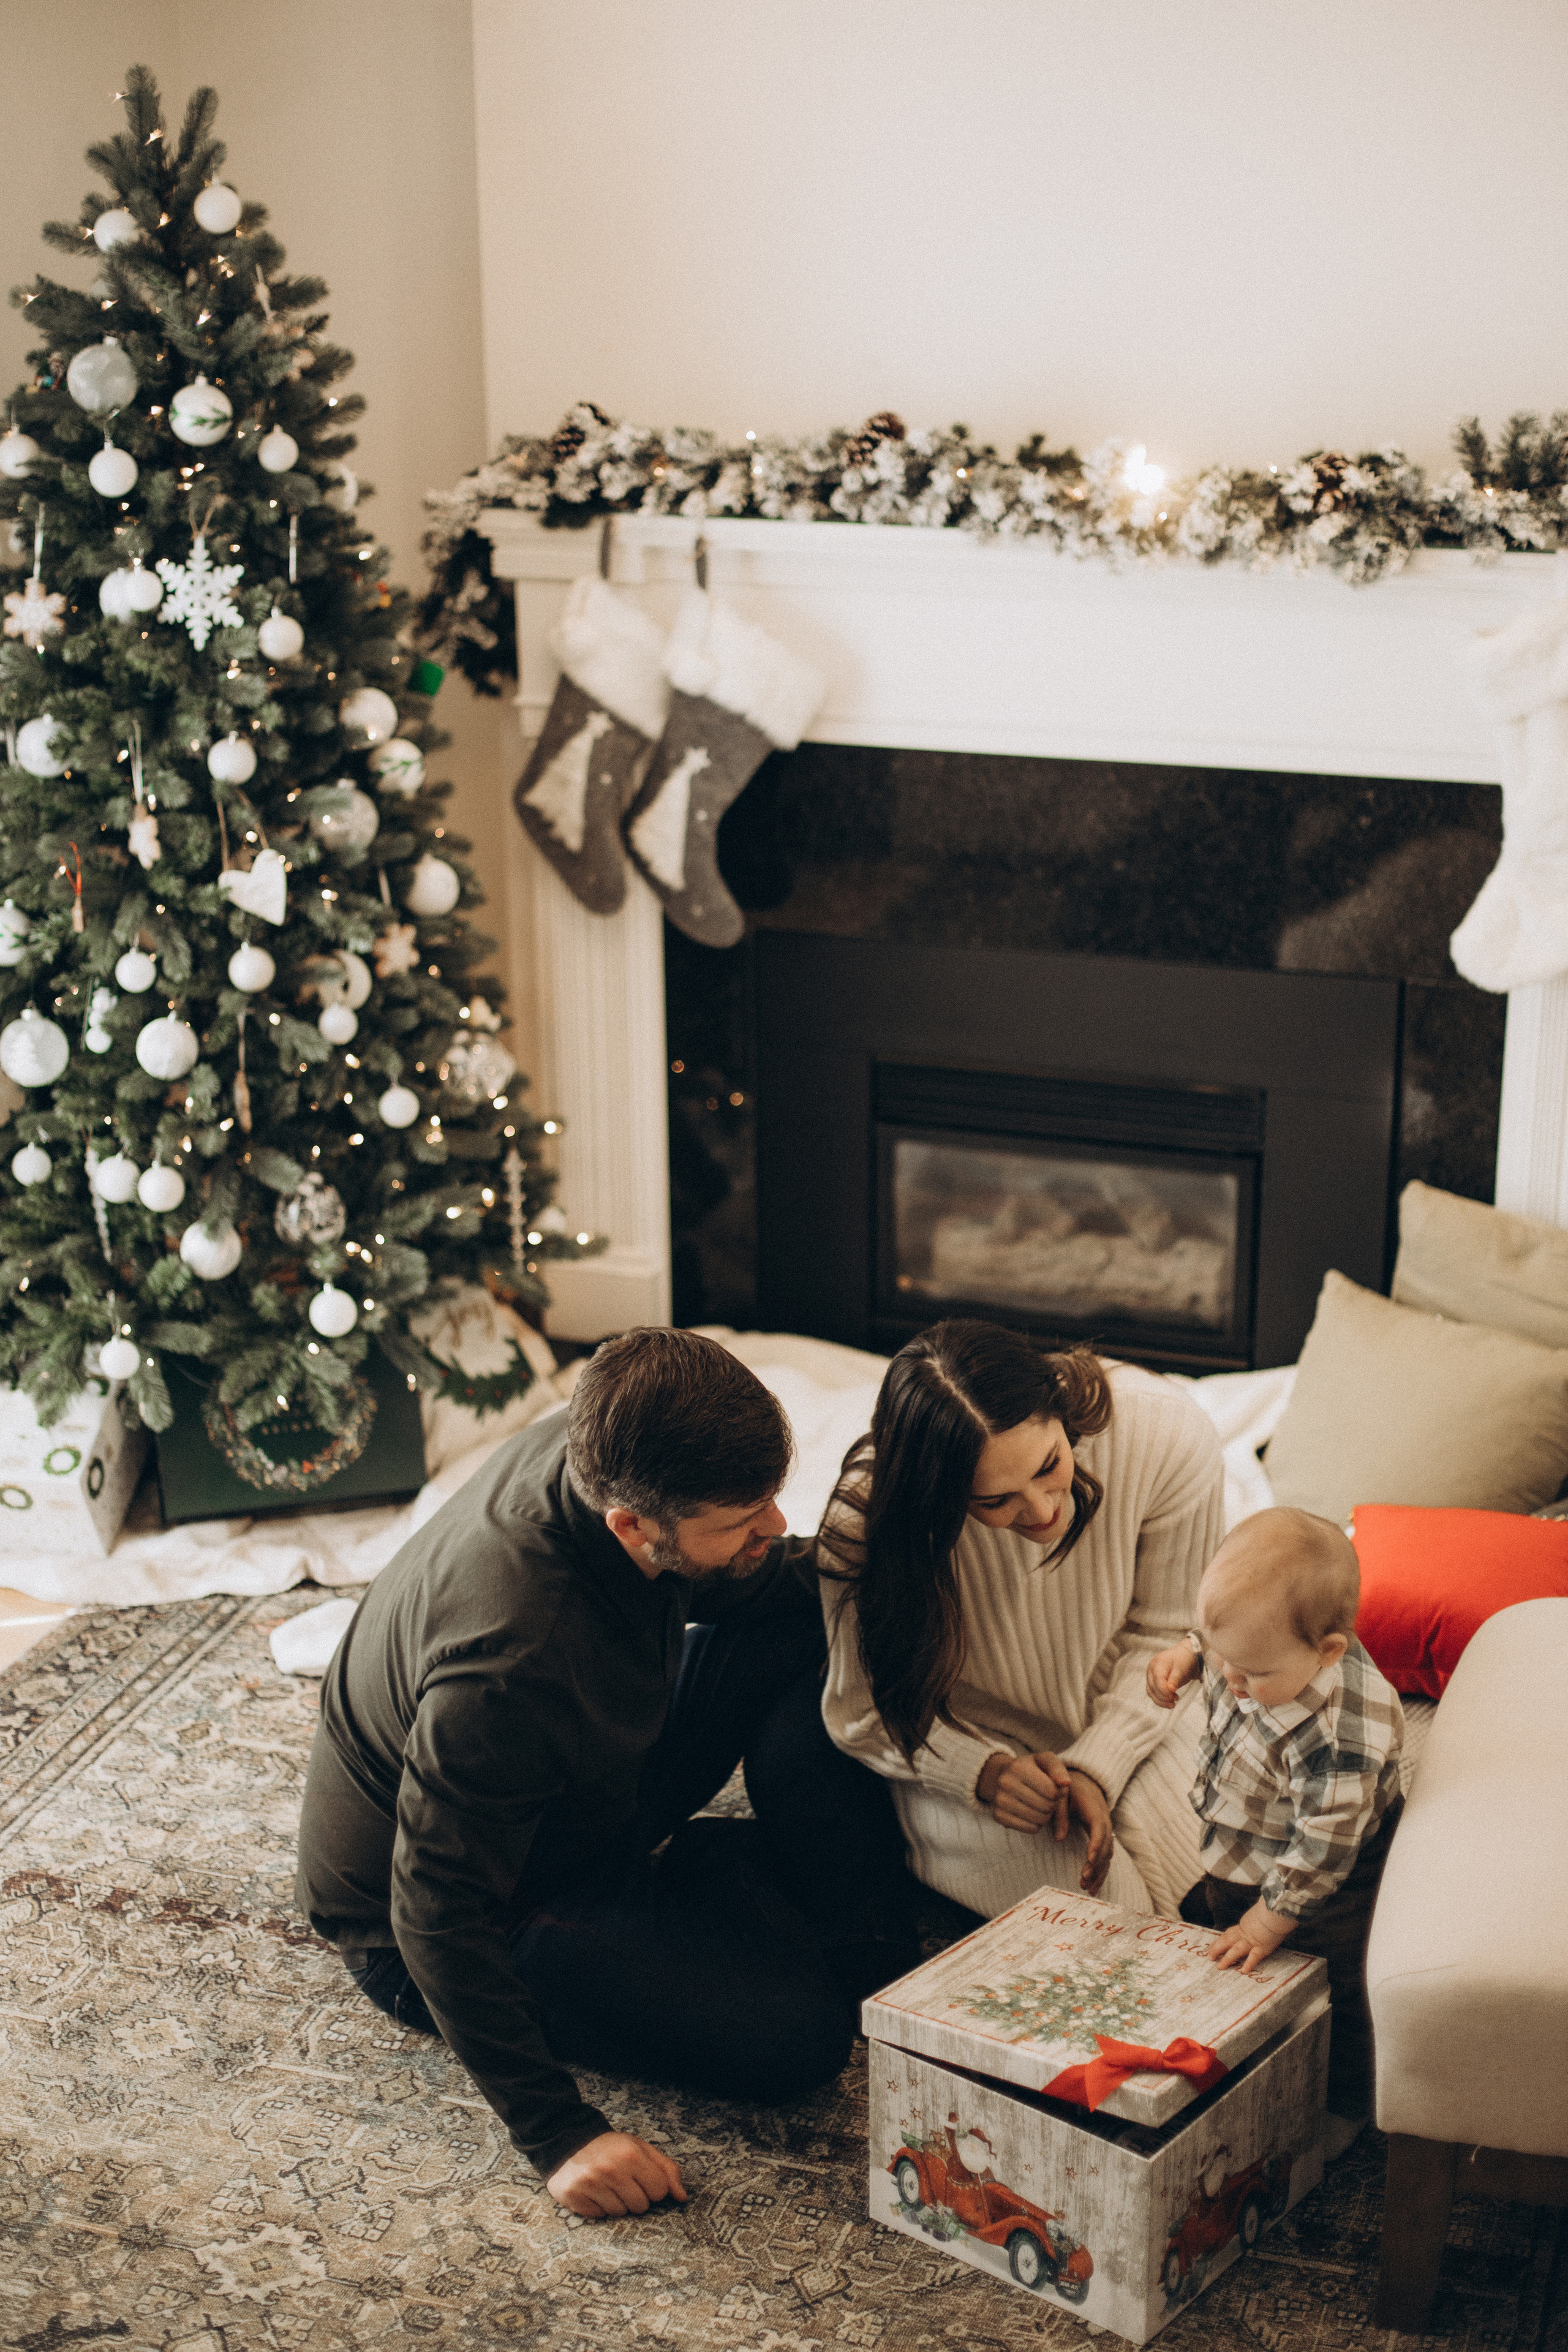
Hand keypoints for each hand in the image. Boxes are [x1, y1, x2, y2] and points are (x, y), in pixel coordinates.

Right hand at [546, 2130, 687, 2217]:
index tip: (643, 2179)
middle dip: (636, 2197)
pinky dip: (599, 2207)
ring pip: (620, 2213)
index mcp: (631, 2155)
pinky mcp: (575, 2196)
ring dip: (617, 2203)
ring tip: (608, 2186)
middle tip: (623, 2182)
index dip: (654, 2187)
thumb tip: (682, 2197)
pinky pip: (600, 2216)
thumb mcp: (641, 2148)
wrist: (568, 2141)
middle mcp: (611, 2169)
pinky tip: (594, 2192)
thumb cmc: (611, 2148)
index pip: (660, 2191)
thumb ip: (666, 2169)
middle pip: (641, 2206)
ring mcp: (591, 2183)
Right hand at [977, 1749, 1070, 1837]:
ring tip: (1041, 1806)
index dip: (1058, 1792)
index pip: (1052, 1791)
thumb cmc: (1030, 1769)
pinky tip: (1032, 1814)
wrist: (1002, 1776)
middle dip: (1052, 1805)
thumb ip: (1058, 1769)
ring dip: (1046, 1816)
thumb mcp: (1045, 1761)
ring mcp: (999, 1801)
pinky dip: (1036, 1825)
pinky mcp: (998, 1816)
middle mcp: (1005, 1783)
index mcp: (1018, 1767)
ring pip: (1039, 1820)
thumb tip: (1065, 1783)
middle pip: (1046, 1806)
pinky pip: (1030, 1829)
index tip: (1054, 1788)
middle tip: (1048, 1799)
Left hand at [1065, 1770, 1113, 1894]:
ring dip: (1099, 1872)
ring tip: (1087, 1888)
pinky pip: (1106, 1856)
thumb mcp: (1061, 1794)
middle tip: (1083, 1879)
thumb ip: (1059, 1813)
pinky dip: (1101, 1871)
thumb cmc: (1069, 1787)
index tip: (1089, 1859)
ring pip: (1108, 1854)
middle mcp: (1105, 1821)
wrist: (1084, 1780)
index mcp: (1095, 1809)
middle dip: (1096, 1864)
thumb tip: (1059, 1839)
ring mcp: (1106, 1830)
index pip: (1099, 1828)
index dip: (1096, 1844)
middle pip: (1106, 1845)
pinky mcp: (1103, 1838)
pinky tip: (1093, 1886)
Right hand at [1146, 1643, 1198, 1708]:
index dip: (1164, 1691)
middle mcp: (1151, 1670)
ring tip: (1173, 1704)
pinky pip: (1153, 1694)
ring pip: (1151, 1692)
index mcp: (1157, 1663)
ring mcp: (1150, 1676)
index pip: (1157, 1679)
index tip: (1175, 1697)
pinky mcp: (1153, 1683)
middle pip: (1153, 1687)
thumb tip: (1170, 1690)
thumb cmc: (1182, 1661)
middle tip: (1176, 1699)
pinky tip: (1169, 1703)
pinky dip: (1160, 1700)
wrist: (1182, 1657)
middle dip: (1164, 1697)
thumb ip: (1175, 1679)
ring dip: (1161, 1701)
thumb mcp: (1182, 1668)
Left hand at [1210, 1900, 1294, 1975]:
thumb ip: (1256, 1920)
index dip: (1219, 1941)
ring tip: (1220, 1967)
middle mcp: (1245, 1934)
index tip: (1211, 1947)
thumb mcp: (1260, 1914)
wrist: (1276, 1910)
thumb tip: (1258, 1921)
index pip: (1228, 1934)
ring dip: (1227, 1959)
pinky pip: (1253, 1957)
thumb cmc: (1271, 1910)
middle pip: (1227, 1941)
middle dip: (1217, 1949)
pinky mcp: (1262, 1947)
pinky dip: (1248, 1964)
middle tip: (1209, 1957)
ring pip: (1236, 1950)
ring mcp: (1252, 1941)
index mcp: (1244, 1926)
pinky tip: (1243, 1971)